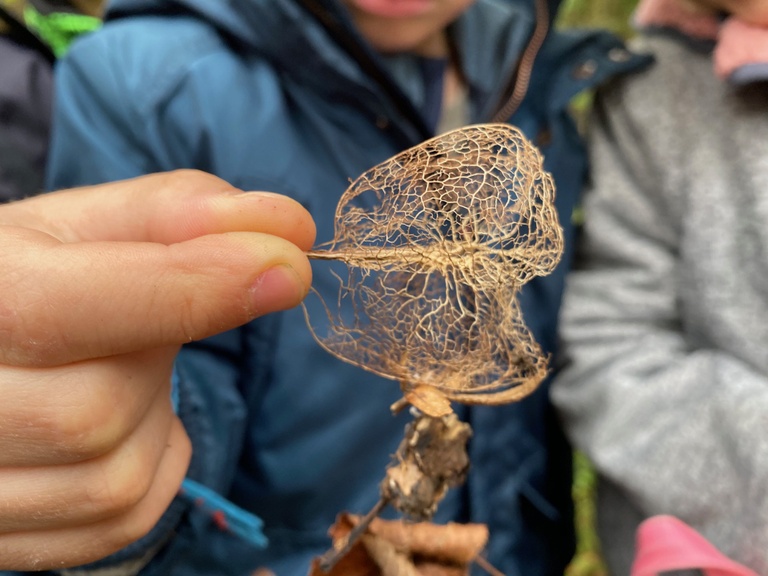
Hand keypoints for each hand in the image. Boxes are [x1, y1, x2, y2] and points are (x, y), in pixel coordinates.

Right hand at [0, 170, 314, 569]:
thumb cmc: (29, 281)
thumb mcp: (80, 230)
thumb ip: (175, 216)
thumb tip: (287, 227)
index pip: (54, 310)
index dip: (186, 288)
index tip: (287, 265)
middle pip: (95, 410)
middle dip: (152, 360)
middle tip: (143, 326)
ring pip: (112, 478)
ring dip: (154, 417)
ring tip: (120, 369)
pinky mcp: (6, 539)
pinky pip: (122, 518)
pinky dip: (154, 463)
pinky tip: (127, 421)